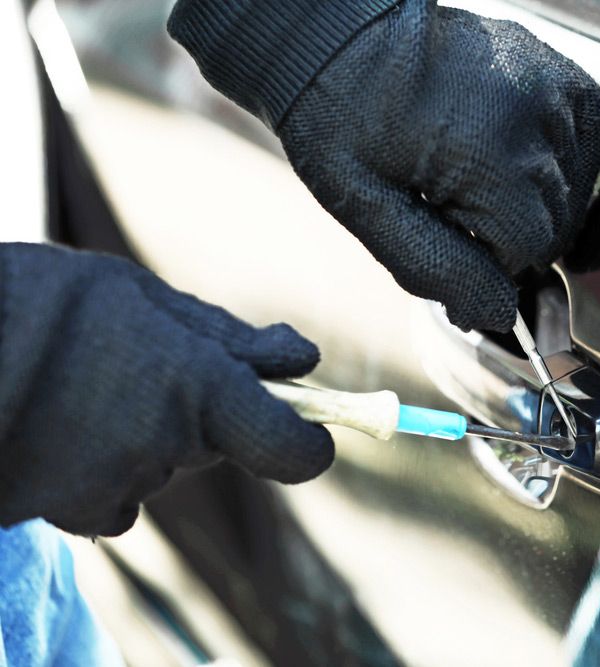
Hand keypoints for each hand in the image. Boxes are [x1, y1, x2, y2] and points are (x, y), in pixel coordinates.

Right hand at [0, 244, 332, 536]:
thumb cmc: (45, 306)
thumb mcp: (142, 298)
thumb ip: (228, 337)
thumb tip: (303, 359)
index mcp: (198, 387)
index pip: (292, 448)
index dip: (309, 441)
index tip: (314, 427)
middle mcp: (167, 448)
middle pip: (219, 442)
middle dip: (203, 411)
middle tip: (150, 367)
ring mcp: (118, 488)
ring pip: (166, 464)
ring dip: (147, 434)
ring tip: (87, 387)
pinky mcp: (76, 514)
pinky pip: (119, 496)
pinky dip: (106, 468)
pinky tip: (66, 428)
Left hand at [169, 0, 599, 331]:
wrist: (344, 43)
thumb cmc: (343, 123)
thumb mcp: (367, 209)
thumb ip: (437, 269)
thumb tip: (501, 316)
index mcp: (488, 151)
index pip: (529, 249)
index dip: (491, 263)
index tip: (452, 245)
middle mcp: (536, 114)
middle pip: (555, 223)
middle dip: (509, 235)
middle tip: (453, 211)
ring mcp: (555, 87)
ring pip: (574, 191)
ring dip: (535, 205)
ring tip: (476, 183)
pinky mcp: (563, 75)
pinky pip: (587, 147)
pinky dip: (561, 169)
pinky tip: (514, 165)